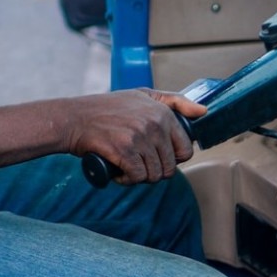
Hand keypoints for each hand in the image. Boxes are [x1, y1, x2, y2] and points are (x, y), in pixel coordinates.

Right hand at [65, 89, 203, 184]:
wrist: (72, 119)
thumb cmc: (106, 109)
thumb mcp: (142, 95)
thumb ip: (174, 101)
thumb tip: (204, 112)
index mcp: (163, 112)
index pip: (185, 149)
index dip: (171, 159)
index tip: (154, 156)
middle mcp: (154, 123)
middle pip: (169, 166)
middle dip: (154, 170)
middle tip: (136, 163)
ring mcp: (139, 137)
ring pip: (154, 174)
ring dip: (139, 177)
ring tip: (126, 166)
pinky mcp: (124, 150)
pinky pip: (137, 177)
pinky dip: (126, 180)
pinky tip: (118, 172)